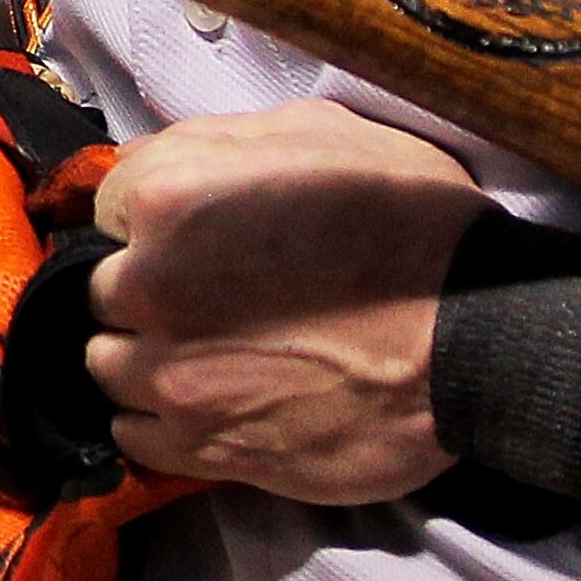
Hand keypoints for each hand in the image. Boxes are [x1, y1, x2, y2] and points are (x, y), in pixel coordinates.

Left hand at [85, 99, 492, 506]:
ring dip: (147, 358)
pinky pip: (136, 435)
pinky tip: (208, 404)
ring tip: (209, 355)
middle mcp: (149, 287)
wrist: (476, 341)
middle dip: (147, 291)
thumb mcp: (321, 133)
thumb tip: (164, 164)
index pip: (108, 209)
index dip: (153, 223)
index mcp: (170, 196)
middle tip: (211, 297)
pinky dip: (159, 422)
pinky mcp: (202, 447)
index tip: (196, 237)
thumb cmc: (412, 224)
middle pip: (104, 291)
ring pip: (109, 365)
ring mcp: (170, 376)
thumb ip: (218, 144)